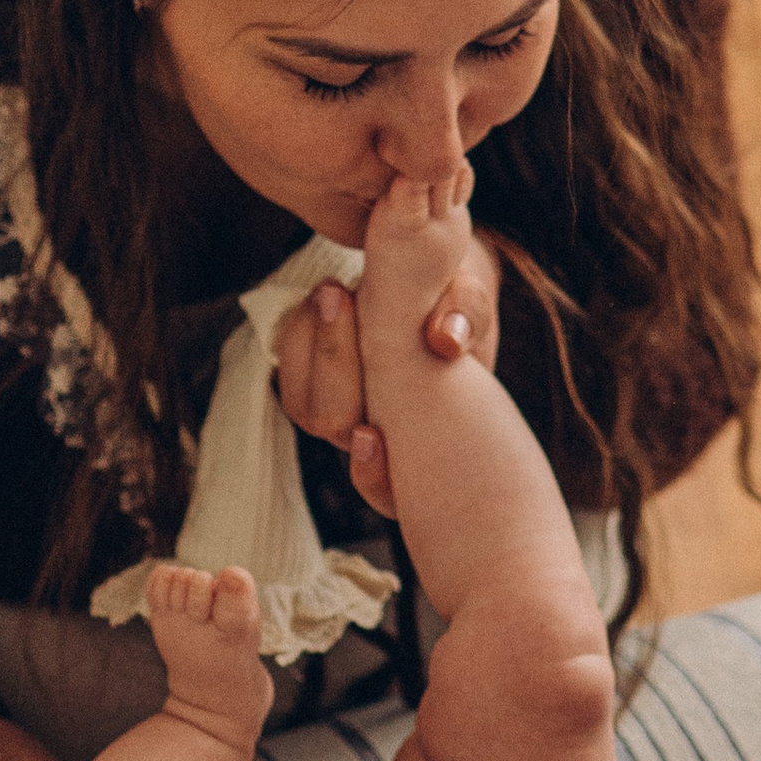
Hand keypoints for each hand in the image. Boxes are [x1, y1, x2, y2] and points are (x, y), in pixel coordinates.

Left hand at [271, 236, 501, 518]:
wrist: (427, 268)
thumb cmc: (455, 297)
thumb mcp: (470, 298)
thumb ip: (467, 314)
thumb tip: (447, 340)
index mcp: (425, 436)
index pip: (392, 492)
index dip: (374, 479)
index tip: (369, 436)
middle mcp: (376, 431)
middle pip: (337, 427)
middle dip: (335, 366)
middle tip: (343, 298)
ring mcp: (340, 404)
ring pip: (307, 404)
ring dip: (315, 348)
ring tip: (334, 289)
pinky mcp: (309, 372)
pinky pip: (290, 369)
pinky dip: (300, 331)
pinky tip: (326, 291)